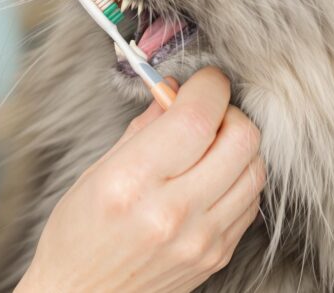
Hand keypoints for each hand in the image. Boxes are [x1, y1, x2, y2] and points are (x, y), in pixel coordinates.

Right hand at [15, 67, 264, 292]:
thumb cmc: (78, 235)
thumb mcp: (96, 172)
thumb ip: (142, 129)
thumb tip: (173, 90)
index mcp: (132, 182)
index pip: (196, 119)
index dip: (209, 87)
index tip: (203, 80)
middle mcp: (172, 211)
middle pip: (241, 138)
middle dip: (229, 111)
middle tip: (206, 112)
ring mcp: (202, 238)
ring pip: (255, 168)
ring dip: (237, 144)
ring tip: (208, 145)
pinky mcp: (218, 254)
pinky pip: (251, 201)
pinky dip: (238, 177)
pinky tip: (211, 177)